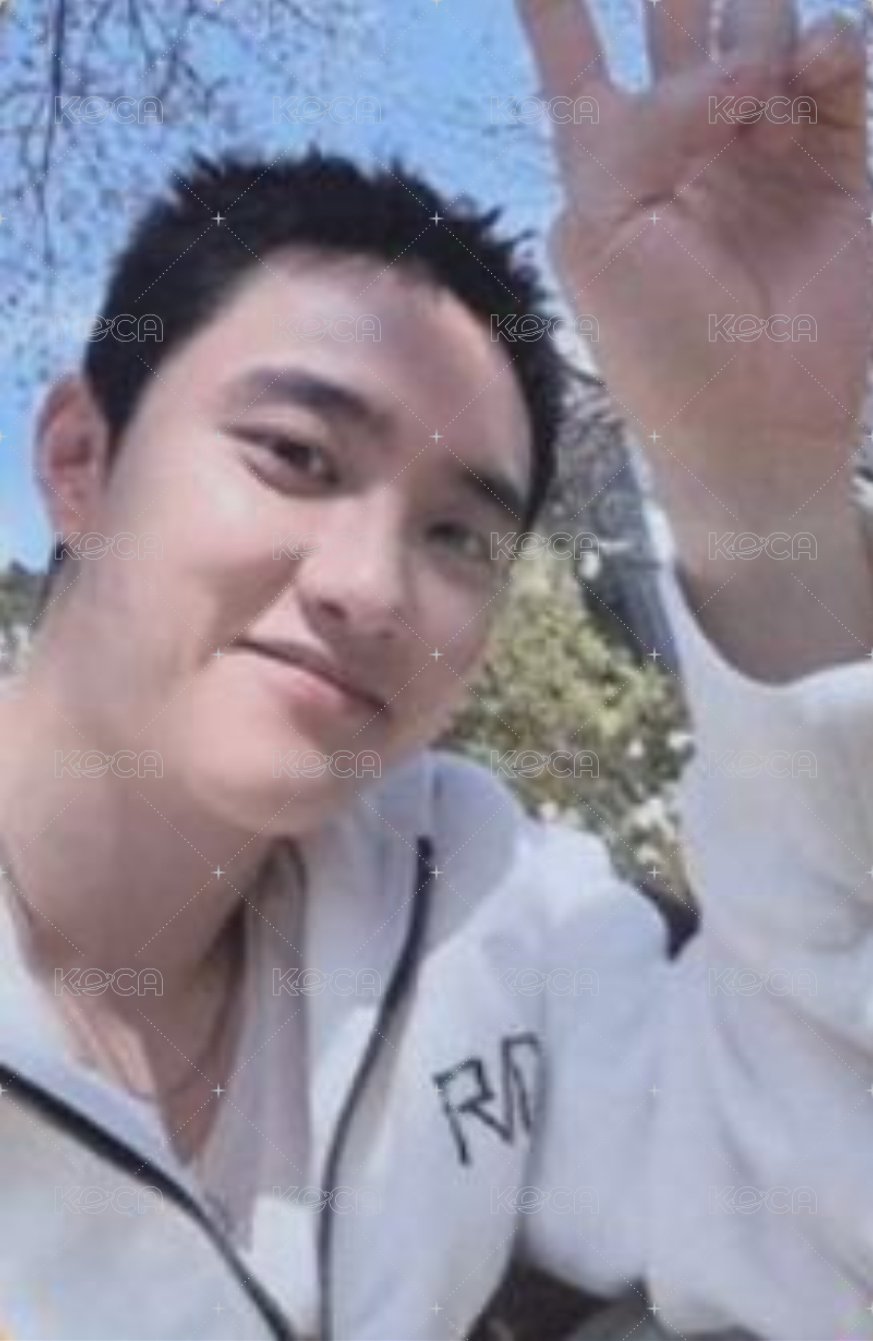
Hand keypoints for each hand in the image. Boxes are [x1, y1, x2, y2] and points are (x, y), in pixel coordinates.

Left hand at [517, 0, 872, 675]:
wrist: (754, 419)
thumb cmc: (659, 345)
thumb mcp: (602, 238)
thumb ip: (639, 131)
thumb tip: (737, 68)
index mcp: (610, 162)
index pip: (575, 58)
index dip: (553, 6)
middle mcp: (687, 140)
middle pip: (677, 19)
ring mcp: (764, 145)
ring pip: (762, 28)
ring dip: (757, 11)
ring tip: (754, 45)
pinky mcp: (838, 161)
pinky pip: (836, 75)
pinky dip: (831, 54)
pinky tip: (817, 64)